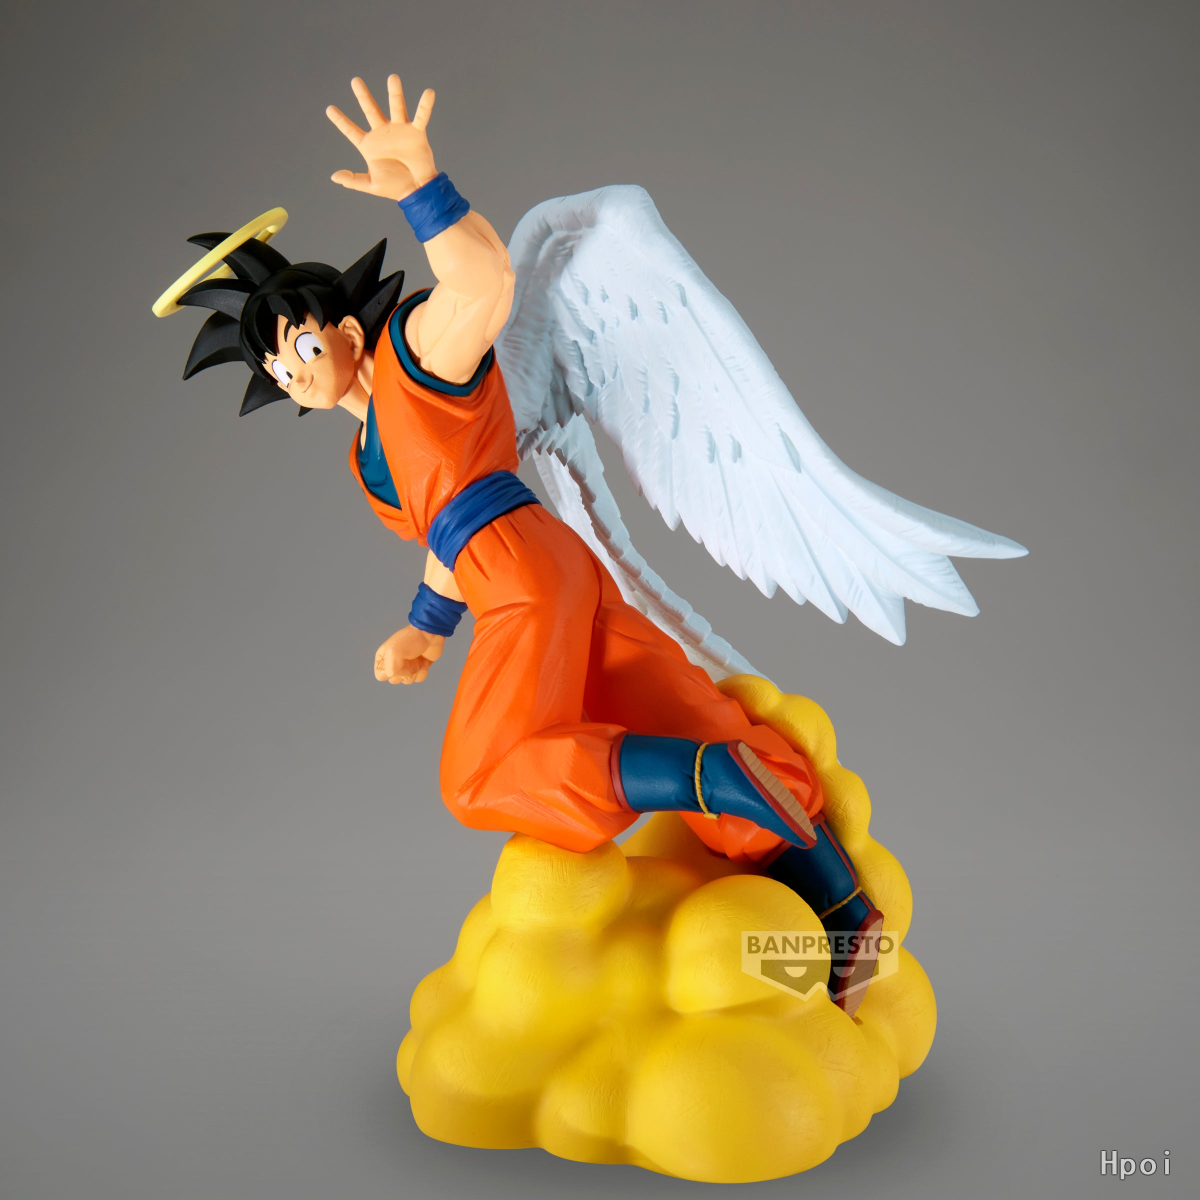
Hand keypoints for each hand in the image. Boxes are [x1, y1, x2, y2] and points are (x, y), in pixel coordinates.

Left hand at [327, 74, 437, 201]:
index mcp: (370, 145)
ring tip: (393, 77)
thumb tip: (334, 177)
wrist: (417, 191)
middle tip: (355, 81)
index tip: (329, 109)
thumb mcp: (372, 185)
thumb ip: (353, 180)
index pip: (351, 130)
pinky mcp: (416, 133)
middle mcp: (383, 134)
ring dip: (395, 93)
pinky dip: (425, 106)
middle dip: (363, 96)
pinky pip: (421, 116)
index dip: (340, 121)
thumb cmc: (395, 187)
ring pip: (396, 107)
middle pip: (370, 110)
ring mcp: (399, 131)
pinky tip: (429, 93)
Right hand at [374, 625, 444, 684]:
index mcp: (383, 658)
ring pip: (407, 681)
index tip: (395, 662)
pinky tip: (424, 662)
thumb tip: (404, 677)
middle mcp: (394, 663)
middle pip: (394, 680)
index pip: (380, 676)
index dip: (388, 672)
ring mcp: (407, 666)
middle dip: (403, 673)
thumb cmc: (409, 640)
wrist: (429, 635)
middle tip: (407, 660)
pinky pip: (418, 679)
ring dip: (414, 672)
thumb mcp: (393, 653)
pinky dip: (422, 671)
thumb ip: (392, 670)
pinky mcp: (419, 668)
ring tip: (416, 660)